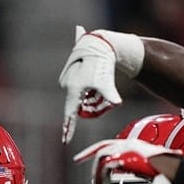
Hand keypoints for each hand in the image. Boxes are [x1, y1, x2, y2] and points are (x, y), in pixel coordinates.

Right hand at [59, 27, 143, 142]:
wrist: (98, 41)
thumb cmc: (102, 63)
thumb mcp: (106, 81)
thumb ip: (110, 95)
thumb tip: (117, 103)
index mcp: (72, 89)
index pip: (70, 114)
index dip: (68, 129)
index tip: (65, 141)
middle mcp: (66, 84)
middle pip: (82, 105)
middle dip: (94, 103)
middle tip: (105, 97)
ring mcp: (67, 78)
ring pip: (82, 97)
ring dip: (93, 95)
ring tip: (100, 85)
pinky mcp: (71, 73)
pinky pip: (81, 88)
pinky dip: (89, 88)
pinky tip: (86, 77)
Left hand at [74, 138, 181, 182]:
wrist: (175, 167)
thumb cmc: (170, 168)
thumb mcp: (154, 167)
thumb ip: (144, 169)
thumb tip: (144, 178)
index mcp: (135, 144)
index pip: (111, 143)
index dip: (97, 148)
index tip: (86, 154)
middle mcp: (130, 143)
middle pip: (103, 146)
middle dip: (89, 152)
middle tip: (78, 159)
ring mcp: (129, 148)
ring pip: (103, 154)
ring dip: (97, 170)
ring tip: (95, 183)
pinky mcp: (127, 156)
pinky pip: (108, 162)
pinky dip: (102, 172)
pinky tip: (100, 182)